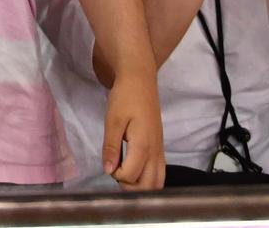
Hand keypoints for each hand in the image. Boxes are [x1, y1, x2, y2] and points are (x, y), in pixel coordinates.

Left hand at [102, 72, 165, 189]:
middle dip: (130, 187)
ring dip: (141, 186)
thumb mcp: (112, 120)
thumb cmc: (125, 98)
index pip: (131, 176)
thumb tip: (108, 171)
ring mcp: (160, 151)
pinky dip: (148, 179)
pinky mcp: (160, 148)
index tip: (109, 161)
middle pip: (148, 186)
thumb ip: (111, 147)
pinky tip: (135, 169)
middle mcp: (155, 152)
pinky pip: (159, 173)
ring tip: (125, 173)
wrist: (141, 81)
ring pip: (157, 183)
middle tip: (116, 171)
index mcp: (143, 145)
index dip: (116, 175)